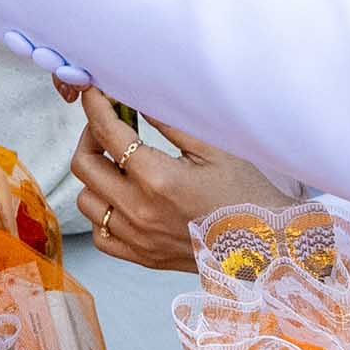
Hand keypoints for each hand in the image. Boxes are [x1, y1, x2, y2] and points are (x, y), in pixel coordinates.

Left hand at [60, 88, 283, 270]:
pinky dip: (102, 212)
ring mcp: (137, 238)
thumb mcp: (213, 148)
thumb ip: (169, 122)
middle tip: (107, 125)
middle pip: (84, 165)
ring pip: (86, 201)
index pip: (108, 134)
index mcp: (158, 179)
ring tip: (116, 163)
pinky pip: (100, 234)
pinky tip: (121, 198)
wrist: (265, 246)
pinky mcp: (141, 256)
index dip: (95, 107)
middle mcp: (140, 211)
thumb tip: (137, 96)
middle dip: (89, 135)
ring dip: (95, 176)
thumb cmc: (246, 194)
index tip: (93, 93)